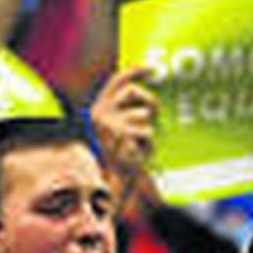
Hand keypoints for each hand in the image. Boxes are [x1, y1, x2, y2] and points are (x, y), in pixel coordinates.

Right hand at [92, 67, 157, 191]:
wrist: (113, 183)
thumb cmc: (119, 155)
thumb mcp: (115, 128)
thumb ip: (123, 109)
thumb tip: (144, 86)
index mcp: (97, 109)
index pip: (116, 81)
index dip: (135, 71)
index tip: (152, 68)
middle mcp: (100, 114)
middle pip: (134, 92)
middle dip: (149, 102)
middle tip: (155, 114)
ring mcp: (111, 125)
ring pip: (144, 114)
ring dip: (148, 129)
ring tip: (140, 144)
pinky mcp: (124, 137)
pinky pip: (148, 133)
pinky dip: (149, 145)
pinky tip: (141, 154)